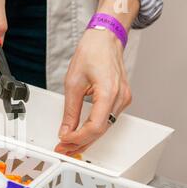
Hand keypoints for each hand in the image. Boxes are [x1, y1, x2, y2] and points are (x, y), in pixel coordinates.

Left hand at [55, 28, 131, 155]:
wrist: (105, 39)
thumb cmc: (91, 53)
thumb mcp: (72, 83)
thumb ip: (70, 111)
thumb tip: (65, 130)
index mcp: (109, 92)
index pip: (95, 127)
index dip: (78, 138)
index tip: (63, 140)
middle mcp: (120, 98)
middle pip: (100, 131)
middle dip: (80, 142)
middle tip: (63, 148)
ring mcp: (123, 99)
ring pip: (105, 128)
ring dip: (86, 137)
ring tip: (69, 144)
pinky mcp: (121, 99)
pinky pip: (107, 120)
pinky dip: (94, 128)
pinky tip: (82, 133)